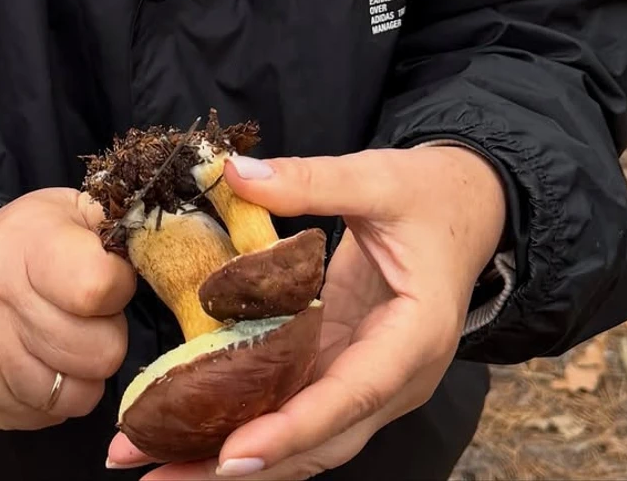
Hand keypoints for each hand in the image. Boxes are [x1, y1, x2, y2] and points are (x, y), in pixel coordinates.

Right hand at [0, 188, 134, 435]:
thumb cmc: (20, 244)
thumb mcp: (65, 211)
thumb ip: (113, 222)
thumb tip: (155, 244)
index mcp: (26, 245)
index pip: (98, 288)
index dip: (118, 288)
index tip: (108, 280)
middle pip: (99, 352)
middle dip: (106, 334)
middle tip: (87, 316)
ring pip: (77, 395)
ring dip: (82, 371)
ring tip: (65, 341)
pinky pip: (45, 418)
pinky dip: (53, 398)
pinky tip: (39, 363)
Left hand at [107, 145, 504, 477]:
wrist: (470, 207)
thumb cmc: (429, 195)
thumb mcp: (376, 177)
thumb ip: (309, 180)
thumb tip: (235, 174)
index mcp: (416, 336)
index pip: (352, 395)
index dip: (293, 428)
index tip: (233, 451)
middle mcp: (396, 377)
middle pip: (320, 439)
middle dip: (242, 462)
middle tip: (158, 472)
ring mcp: (372, 380)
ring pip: (306, 437)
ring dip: (235, 455)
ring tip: (156, 464)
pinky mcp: (348, 368)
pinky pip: (299, 408)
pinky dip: (251, 422)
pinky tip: (193, 428)